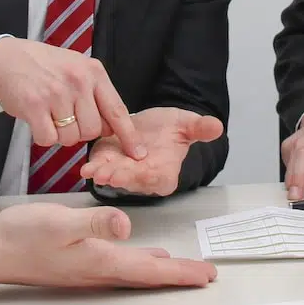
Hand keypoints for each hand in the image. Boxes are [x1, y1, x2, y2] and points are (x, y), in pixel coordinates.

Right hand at [0, 37, 142, 158]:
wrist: (6, 58)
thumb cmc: (43, 67)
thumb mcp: (77, 69)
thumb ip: (96, 94)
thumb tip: (112, 127)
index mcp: (93, 72)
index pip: (117, 110)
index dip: (128, 136)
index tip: (137, 154)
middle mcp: (78, 81)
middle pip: (92, 130)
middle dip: (81, 132)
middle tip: (66, 119)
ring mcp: (56, 93)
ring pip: (70, 138)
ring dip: (60, 135)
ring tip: (50, 116)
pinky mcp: (34, 105)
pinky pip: (48, 139)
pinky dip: (43, 137)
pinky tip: (38, 121)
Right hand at [0, 203, 217, 288]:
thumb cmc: (22, 236)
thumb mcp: (60, 222)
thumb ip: (94, 223)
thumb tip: (126, 226)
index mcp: (100, 260)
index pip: (150, 269)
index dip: (180, 273)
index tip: (206, 275)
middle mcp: (98, 270)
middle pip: (148, 274)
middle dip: (179, 275)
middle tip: (206, 275)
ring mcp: (88, 268)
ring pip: (135, 271)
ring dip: (162, 271)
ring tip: (184, 270)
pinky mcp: (79, 262)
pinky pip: (120, 266)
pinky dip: (140, 263)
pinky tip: (144, 257)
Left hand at [80, 108, 222, 195]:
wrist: (148, 124)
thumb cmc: (169, 128)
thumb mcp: (186, 124)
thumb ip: (199, 128)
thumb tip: (217, 126)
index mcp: (165, 173)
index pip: (158, 179)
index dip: (149, 177)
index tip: (142, 172)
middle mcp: (143, 178)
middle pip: (132, 181)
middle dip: (120, 178)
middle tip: (109, 174)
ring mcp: (123, 173)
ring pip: (113, 177)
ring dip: (103, 174)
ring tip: (94, 171)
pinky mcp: (107, 164)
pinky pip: (99, 168)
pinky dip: (93, 168)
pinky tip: (86, 168)